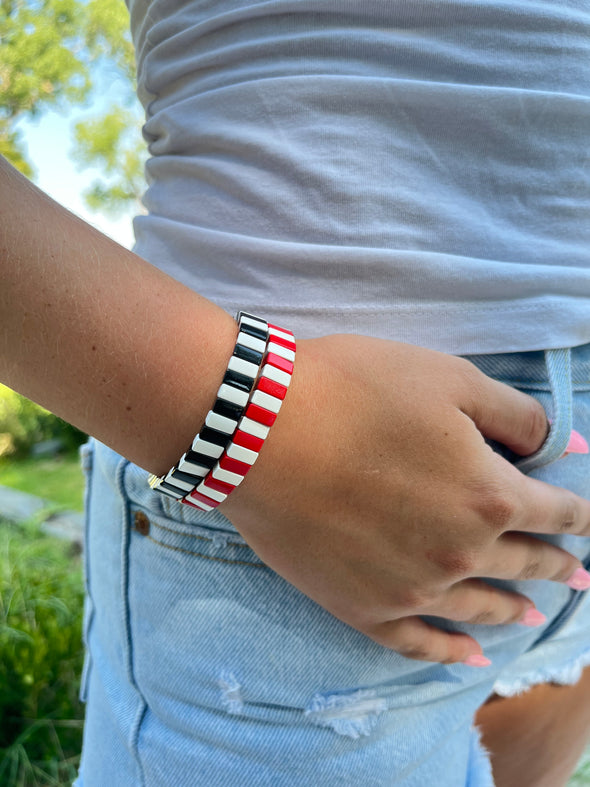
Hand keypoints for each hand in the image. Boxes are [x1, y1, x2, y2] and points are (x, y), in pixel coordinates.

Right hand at [222, 335, 589, 664]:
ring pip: (479, 606)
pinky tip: (469, 657)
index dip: (578, 514)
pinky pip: (416, 643)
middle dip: (558, 564)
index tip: (586, 518)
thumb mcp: (449, 379)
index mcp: (490, 494)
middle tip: (579, 574)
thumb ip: (518, 415)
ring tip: (534, 614)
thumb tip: (569, 446)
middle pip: (525, 562)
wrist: (261, 429)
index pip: (555, 511)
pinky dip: (448, 651)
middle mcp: (461, 552)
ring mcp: (410, 588)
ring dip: (514, 609)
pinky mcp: (361, 607)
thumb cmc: (355, 390)